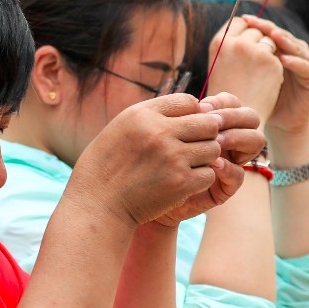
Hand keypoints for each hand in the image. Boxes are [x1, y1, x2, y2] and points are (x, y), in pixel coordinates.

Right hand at [73, 92, 264, 226]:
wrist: (96, 206)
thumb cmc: (105, 168)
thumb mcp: (120, 130)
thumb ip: (151, 118)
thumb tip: (189, 108)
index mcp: (142, 114)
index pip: (189, 101)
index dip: (192, 114)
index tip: (183, 129)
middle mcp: (159, 132)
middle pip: (208, 123)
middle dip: (205, 135)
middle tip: (192, 148)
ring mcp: (172, 157)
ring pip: (212, 149)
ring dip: (204, 158)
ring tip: (186, 166)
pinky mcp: (181, 182)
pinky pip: (208, 174)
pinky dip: (200, 179)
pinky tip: (184, 182)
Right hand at [202, 16, 282, 123]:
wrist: (237, 119)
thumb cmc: (227, 92)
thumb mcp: (220, 63)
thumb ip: (231, 43)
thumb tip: (247, 22)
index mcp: (218, 43)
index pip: (238, 22)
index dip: (245, 31)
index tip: (247, 44)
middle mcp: (235, 44)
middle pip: (255, 29)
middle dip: (258, 41)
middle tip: (254, 62)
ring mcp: (254, 51)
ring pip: (269, 39)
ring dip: (268, 51)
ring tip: (259, 71)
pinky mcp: (271, 61)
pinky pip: (278, 53)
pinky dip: (276, 64)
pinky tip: (267, 80)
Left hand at [237, 15, 308, 146]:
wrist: (279, 122)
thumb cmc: (262, 98)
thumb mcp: (250, 75)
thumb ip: (244, 59)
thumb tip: (222, 40)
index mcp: (279, 50)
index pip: (269, 31)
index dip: (257, 25)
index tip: (242, 18)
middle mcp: (294, 53)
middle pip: (283, 35)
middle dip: (268, 28)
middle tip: (255, 23)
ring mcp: (306, 63)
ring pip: (296, 47)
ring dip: (284, 41)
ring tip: (271, 36)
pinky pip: (306, 67)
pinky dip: (296, 62)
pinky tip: (283, 60)